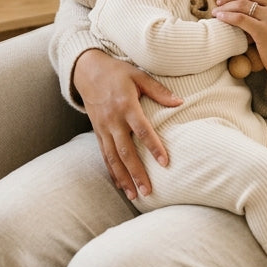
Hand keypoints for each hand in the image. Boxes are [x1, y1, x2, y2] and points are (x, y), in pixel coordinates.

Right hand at [72, 48, 180, 199]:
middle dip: (136, 173)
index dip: (153, 146)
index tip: (165, 163)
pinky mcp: (97, 132)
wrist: (87, 70)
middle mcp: (113, 120)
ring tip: (133, 196)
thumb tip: (180, 102)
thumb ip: (158, 91)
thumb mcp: (138, 76)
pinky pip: (104, 155)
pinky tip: (120, 185)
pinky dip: (112, 172)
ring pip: (113, 158)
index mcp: (125, 105)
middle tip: (148, 191)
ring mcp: (103, 128)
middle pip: (125, 151)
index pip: (142, 130)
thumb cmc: (117, 72)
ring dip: (123, 178)